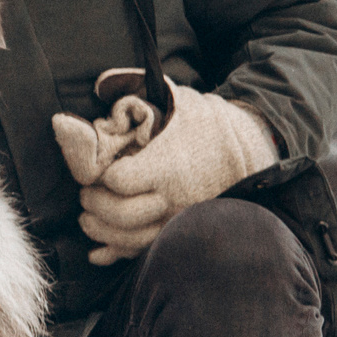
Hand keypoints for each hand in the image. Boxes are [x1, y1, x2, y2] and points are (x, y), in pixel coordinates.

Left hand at [60, 85, 277, 264]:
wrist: (252, 150)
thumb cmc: (210, 123)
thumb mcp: (178, 99)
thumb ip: (138, 89)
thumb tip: (100, 83)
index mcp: (168, 166)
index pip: (120, 181)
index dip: (101, 176)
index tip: (99, 169)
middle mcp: (173, 198)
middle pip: (120, 215)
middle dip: (95, 204)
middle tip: (85, 194)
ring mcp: (177, 219)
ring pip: (129, 240)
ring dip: (100, 231)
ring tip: (88, 216)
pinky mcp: (179, 232)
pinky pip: (143, 252)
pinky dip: (116, 254)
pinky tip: (99, 251)